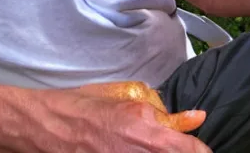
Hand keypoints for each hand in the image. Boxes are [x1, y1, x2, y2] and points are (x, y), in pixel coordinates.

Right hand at [20, 87, 211, 152]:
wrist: (48, 125)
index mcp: (145, 127)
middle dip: (180, 152)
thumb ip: (164, 115)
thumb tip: (196, 117)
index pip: (192, 151)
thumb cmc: (85, 107)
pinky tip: (129, 151)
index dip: (201, 152)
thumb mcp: (127, 101)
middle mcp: (140, 151)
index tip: (202, 152)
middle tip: (173, 147)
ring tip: (146, 147)